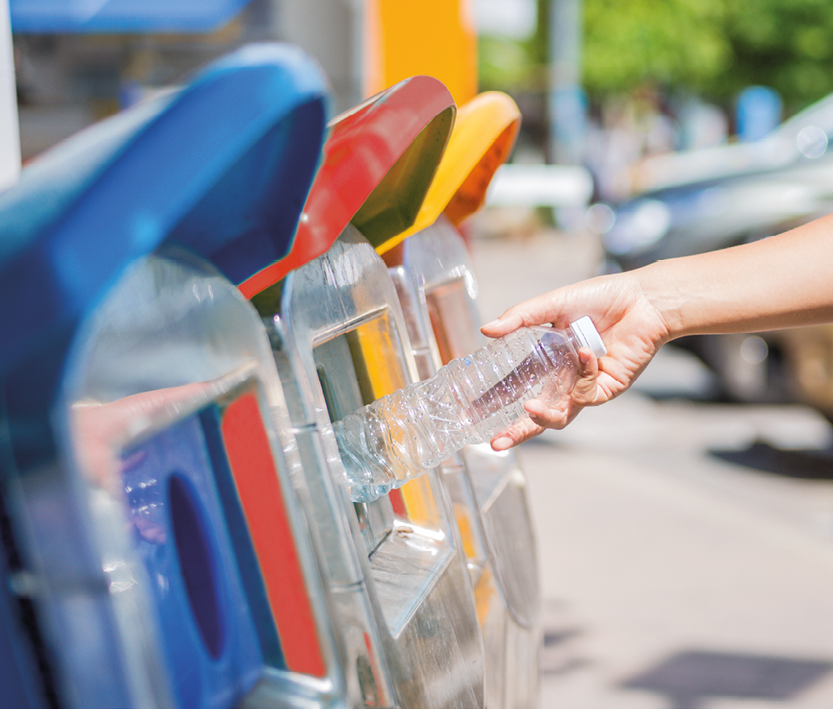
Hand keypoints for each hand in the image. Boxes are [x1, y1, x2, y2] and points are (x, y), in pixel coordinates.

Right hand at [480, 271, 669, 448]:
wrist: (642, 300)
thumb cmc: (600, 298)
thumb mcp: (553, 304)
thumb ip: (520, 318)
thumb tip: (486, 331)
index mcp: (545, 360)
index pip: (514, 386)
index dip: (494, 402)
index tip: (471, 414)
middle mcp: (561, 377)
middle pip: (534, 414)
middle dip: (515, 432)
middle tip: (496, 442)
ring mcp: (583, 386)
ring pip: (559, 416)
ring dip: (543, 416)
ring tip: (529, 408)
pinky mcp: (605, 389)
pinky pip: (586, 394)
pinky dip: (583, 373)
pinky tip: (585, 351)